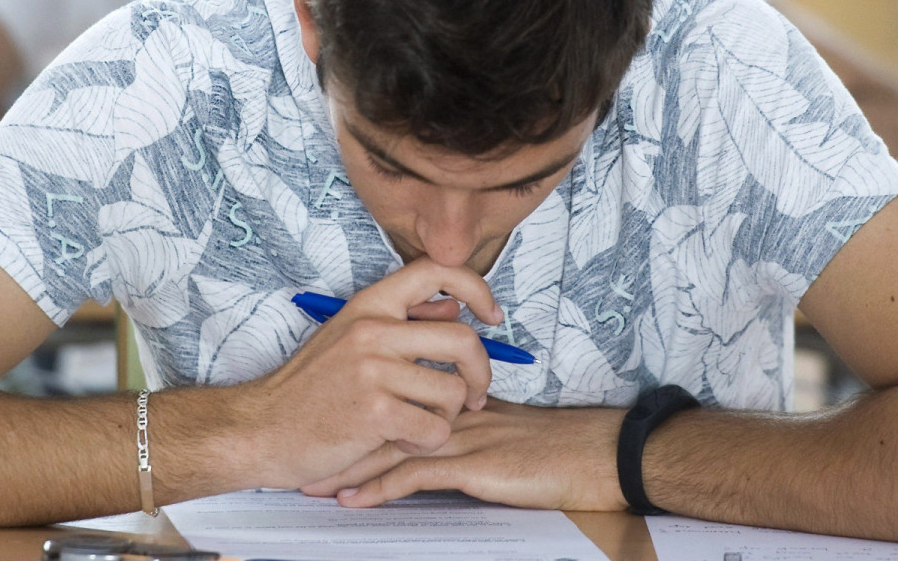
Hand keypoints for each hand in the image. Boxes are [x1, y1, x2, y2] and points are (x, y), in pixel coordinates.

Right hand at [246, 260, 502, 490]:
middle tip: (472, 397)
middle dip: (480, 375)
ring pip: (452, 392)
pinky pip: (434, 429)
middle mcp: (373, 329)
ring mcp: (373, 370)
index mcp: (369, 305)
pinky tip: (397, 439)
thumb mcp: (349, 338)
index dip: (477, 288)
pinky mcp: (374, 411)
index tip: (493, 315)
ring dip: (444, 417)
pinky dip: (424, 442)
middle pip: (464, 340)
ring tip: (414, 424)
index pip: (437, 271)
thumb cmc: (306, 390)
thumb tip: (454, 307)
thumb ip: (401, 322)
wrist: (261, 428)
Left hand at [320, 399, 626, 511]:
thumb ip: (471, 428)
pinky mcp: (474, 464)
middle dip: (341, 439)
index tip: (328, 428)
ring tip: (314, 484)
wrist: (596, 454)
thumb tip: (437, 436)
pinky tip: (354, 500)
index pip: (399, 397)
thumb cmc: (559, 448)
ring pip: (391, 445)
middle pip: (383, 418)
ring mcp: (462, 436)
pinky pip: (416, 474)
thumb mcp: (506, 433)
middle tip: (302, 456)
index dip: (361, 412)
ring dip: (349, 467)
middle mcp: (453, 412)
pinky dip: (380, 489)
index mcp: (460, 400)